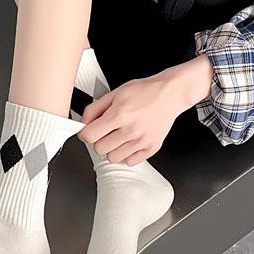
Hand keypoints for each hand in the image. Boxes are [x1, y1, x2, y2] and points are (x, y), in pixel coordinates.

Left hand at [77, 55, 213, 165]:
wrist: (170, 94)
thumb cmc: (144, 91)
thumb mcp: (115, 93)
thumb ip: (95, 108)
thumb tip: (84, 123)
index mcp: (119, 114)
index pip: (90, 136)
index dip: (85, 133)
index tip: (87, 131)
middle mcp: (131, 130)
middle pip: (99, 149)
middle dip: (98, 140)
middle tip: (105, 132)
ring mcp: (142, 141)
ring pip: (113, 158)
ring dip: (111, 149)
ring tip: (117, 137)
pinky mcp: (151, 148)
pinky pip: (130, 162)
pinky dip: (126, 155)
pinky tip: (128, 142)